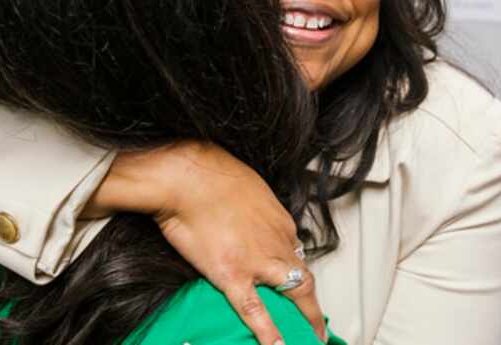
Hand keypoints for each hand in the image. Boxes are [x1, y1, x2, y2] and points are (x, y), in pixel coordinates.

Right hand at [102, 142, 325, 344]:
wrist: (186, 177)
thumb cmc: (209, 172)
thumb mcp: (244, 183)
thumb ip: (252, 205)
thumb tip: (247, 212)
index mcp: (278, 218)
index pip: (294, 248)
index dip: (295, 266)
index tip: (294, 276)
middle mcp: (276, 241)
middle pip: (302, 274)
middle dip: (311, 300)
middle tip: (314, 319)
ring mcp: (258, 261)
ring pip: (294, 292)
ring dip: (307, 317)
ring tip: (310, 337)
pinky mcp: (233, 275)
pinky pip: (255, 311)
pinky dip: (268, 333)